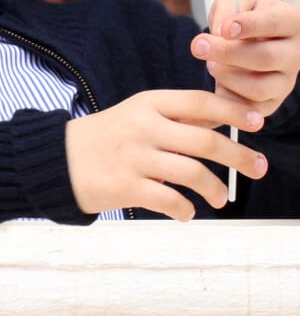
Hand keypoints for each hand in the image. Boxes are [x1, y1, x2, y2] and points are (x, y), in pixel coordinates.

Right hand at [65, 89, 266, 220]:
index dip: (233, 112)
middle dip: (239, 156)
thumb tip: (219, 120)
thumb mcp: (137, 114)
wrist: (58, 158)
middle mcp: (144, 127)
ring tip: (222, 197)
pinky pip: (170, 201)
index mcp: (149, 104)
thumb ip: (174, 117)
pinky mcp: (126, 187)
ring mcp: (135, 158)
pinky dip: (186, 210)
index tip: (258, 121)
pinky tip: (188, 212)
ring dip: (216, 188)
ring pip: (193, 174)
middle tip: (258, 167)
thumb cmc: (105, 136)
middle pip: (205, 140)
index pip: (199, 103)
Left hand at [191, 0, 299, 114]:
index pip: (273, 23)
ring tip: (210, 63)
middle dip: (227, 53)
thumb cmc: (243, 18)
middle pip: (265, 58)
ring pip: (258, 88)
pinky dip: (227, 97)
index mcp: (290, 21)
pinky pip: (249, 108)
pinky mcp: (272, 103)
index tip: (223, 28)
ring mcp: (285, 81)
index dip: (248, 26)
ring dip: (226, 76)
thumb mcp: (235, 0)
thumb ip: (228, 7)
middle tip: (199, 46)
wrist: (247, 41)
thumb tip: (220, 30)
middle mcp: (294, 54)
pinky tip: (217, 82)